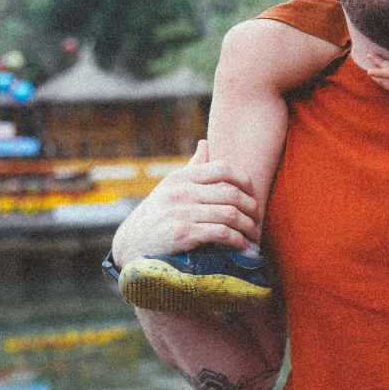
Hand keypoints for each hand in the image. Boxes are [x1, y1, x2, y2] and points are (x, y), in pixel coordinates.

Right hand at [110, 140, 258, 268]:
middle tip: (258, 219)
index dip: (245, 181)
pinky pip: (221, 233)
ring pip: (230, 214)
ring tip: (254, 235)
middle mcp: (181, 192)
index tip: (253, 195)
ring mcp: (181, 212)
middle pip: (231, 193)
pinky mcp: (183, 234)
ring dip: (248, 226)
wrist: (130, 245)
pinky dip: (237, 240)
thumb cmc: (156, 214)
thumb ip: (192, 167)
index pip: (223, 168)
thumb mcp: (170, 187)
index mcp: (181, 177)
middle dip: (251, 207)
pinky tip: (242, 246)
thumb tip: (205, 143)